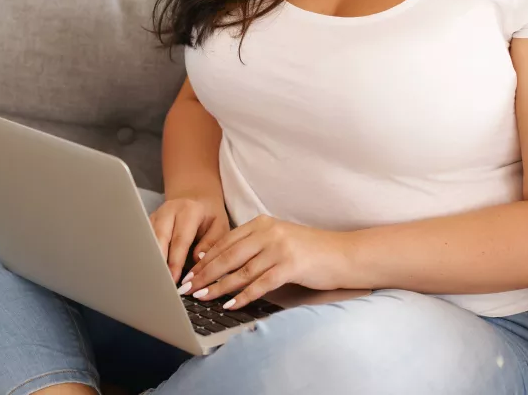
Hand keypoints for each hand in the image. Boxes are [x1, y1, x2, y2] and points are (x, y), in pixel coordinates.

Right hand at [149, 194, 229, 283]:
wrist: (196, 197)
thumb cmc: (209, 215)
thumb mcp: (219, 225)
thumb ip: (211, 242)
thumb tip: (198, 260)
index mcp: (189, 210)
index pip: (180, 239)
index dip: (175, 261)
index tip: (173, 279)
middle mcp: (169, 211)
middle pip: (159, 239)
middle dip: (159, 262)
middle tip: (160, 283)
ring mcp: (156, 215)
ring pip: (148, 240)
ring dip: (150, 260)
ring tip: (152, 280)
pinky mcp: (148, 222)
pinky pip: (144, 240)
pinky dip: (146, 255)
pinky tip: (148, 271)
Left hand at [178, 215, 351, 309]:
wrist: (342, 253)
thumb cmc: (309, 250)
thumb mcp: (278, 240)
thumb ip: (254, 246)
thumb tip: (222, 264)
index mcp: (262, 223)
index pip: (226, 241)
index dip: (205, 259)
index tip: (189, 272)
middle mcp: (269, 231)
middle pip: (228, 255)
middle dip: (204, 273)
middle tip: (186, 288)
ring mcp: (279, 247)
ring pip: (241, 270)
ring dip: (218, 286)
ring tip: (201, 298)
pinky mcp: (290, 265)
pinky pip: (260, 283)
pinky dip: (242, 296)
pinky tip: (230, 304)